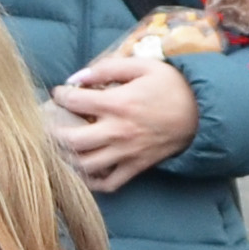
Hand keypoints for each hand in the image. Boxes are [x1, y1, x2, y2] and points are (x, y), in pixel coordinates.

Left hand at [46, 57, 200, 193]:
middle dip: (51, 132)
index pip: (75, 102)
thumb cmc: (171, 85)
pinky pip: (109, 183)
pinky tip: (83, 170)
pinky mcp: (137, 167)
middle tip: (45, 125)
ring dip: (66, 158)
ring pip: (85, 165)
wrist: (203, 112)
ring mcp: (127, 153)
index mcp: (118, 104)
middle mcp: (118, 132)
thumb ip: (107, 69)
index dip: (59, 95)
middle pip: (72, 140)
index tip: (58, 93)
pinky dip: (92, 181)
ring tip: (57, 148)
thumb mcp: (142, 66)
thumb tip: (77, 77)